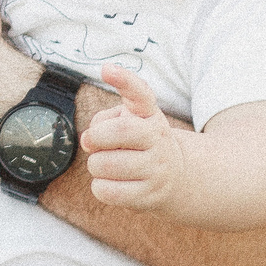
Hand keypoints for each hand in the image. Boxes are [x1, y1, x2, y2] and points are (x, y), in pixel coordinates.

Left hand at [79, 65, 184, 211]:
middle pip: (116, 132)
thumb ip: (106, 118)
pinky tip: (111, 182)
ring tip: (106, 164)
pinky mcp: (149, 196)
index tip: (106, 69)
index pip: (140, 93)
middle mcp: (158, 139)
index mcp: (150, 115)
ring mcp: (156, 169)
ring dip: (95, 165)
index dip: (124, 80)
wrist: (175, 177)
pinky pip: (107, 191)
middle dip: (95, 138)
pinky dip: (100, 187)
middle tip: (93, 144)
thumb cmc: (139, 143)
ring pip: (104, 165)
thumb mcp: (131, 121)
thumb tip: (90, 138)